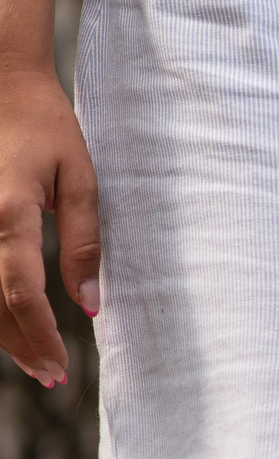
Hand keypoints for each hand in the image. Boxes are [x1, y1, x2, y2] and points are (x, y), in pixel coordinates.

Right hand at [0, 66, 99, 386]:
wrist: (1, 83)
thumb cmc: (46, 127)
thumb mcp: (80, 180)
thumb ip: (84, 243)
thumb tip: (90, 304)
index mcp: (9, 211)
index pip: (21, 291)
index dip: (40, 335)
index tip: (61, 366)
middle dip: (19, 344)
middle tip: (52, 376)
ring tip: (33, 359)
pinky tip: (7, 323)